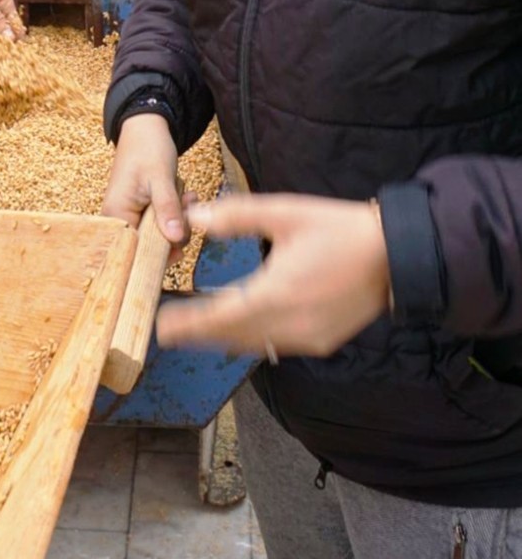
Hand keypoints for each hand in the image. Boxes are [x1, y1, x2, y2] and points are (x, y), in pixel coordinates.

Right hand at [100, 113, 186, 246]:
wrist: (146, 126)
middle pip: (150, 245)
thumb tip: (175, 240)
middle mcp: (119, 219)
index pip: (136, 252)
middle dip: (173, 230)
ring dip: (178, 219)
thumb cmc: (147, 147)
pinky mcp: (142, 209)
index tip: (181, 241)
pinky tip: (185, 196)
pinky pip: (161, 221)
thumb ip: (167, 208)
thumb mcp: (160, 177)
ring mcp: (131, 214)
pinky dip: (175, 212)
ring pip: (159, 233)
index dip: (161, 253)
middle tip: (187, 207)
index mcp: (116, 215)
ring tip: (187, 197)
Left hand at [155, 192, 390, 358]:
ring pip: (254, 344)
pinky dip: (253, 339)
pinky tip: (241, 329)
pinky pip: (276, 346)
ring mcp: (308, 337)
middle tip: (169, 330)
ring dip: (225, 339)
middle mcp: (291, 323)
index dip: (190, 324)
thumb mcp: (286, 212)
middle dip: (200, 334)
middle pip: (234, 337)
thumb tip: (196, 217)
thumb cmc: (340, 229)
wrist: (396, 256)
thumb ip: (238, 216)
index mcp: (278, 291)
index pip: (222, 315)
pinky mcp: (321, 341)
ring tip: (196, 329)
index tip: (163, 326)